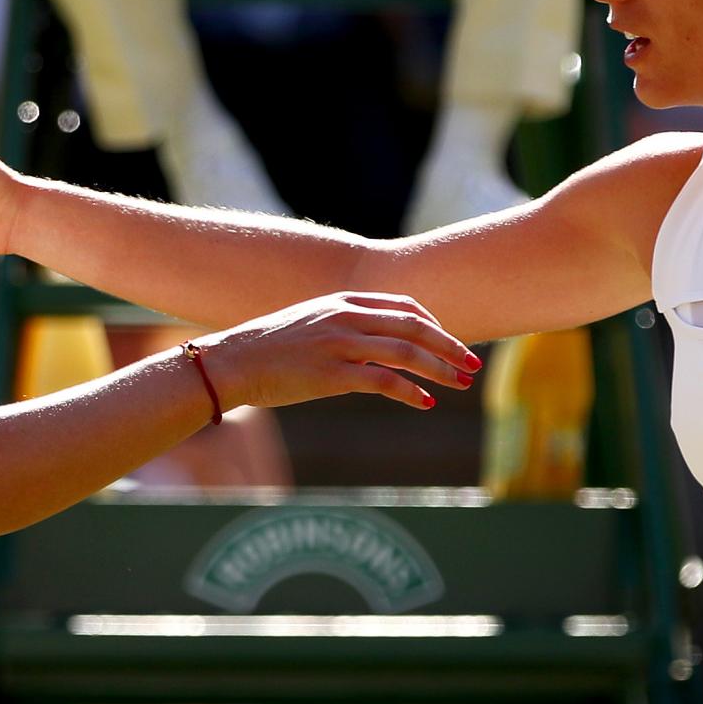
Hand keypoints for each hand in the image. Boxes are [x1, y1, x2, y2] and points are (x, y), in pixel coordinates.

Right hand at [194, 292, 477, 414]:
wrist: (231, 362)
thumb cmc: (269, 349)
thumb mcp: (311, 324)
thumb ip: (343, 326)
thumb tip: (374, 344)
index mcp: (342, 301)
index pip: (404, 306)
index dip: (434, 325)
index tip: (449, 344)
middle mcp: (345, 317)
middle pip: (414, 326)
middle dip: (449, 346)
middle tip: (472, 365)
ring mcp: (339, 344)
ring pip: (406, 352)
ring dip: (440, 369)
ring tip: (460, 385)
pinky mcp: (331, 375)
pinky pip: (384, 381)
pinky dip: (410, 391)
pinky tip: (424, 402)